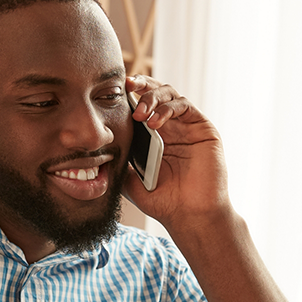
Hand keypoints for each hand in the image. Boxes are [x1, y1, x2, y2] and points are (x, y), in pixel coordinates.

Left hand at [123, 75, 230, 236]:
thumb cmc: (162, 203)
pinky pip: (185, 106)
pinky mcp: (203, 129)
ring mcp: (187, 127)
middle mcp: (171, 128)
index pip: (141, 106)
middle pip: (156, 93)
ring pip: (170, 95)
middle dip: (140, 86)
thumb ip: (118, 161)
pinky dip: (168, 109)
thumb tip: (99, 147)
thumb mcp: (130, 181)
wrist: (189, 216)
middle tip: (125, 87)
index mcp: (154, 137)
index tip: (110, 94)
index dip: (129, 96)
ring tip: (139, 115)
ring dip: (152, 98)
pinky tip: (154, 123)